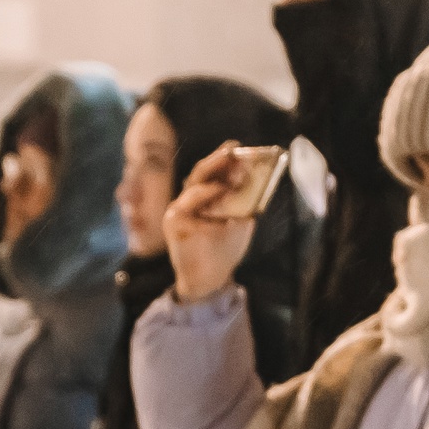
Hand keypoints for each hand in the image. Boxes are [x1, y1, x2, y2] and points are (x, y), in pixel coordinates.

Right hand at [163, 143, 260, 303]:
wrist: (209, 280)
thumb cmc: (223, 251)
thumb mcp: (240, 223)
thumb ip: (243, 204)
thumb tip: (254, 180)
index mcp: (204, 199)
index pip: (212, 174)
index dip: (223, 160)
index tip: (238, 148)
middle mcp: (188, 201)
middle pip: (200, 174)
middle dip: (217, 161)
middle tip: (233, 150)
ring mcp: (178, 211)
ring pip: (194, 187)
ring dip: (215, 179)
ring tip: (233, 173)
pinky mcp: (174, 224)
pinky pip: (188, 207)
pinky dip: (206, 198)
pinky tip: (220, 194)